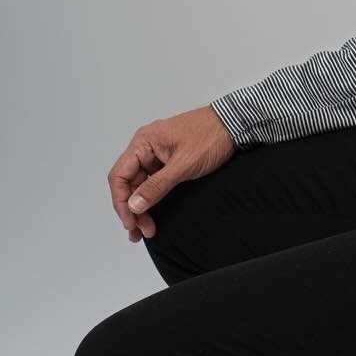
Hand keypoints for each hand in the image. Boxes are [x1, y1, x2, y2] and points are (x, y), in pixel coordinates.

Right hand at [107, 105, 236, 241]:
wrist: (237, 124)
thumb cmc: (212, 135)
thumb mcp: (184, 164)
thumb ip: (157, 186)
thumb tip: (134, 205)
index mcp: (143, 142)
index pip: (119, 176)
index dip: (121, 202)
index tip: (131, 222)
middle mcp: (146, 147)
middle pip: (129, 183)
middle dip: (133, 209)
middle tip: (141, 232)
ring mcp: (157, 154)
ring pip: (141, 184)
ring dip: (142, 206)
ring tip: (146, 229)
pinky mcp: (169, 160)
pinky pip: (154, 181)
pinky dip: (153, 198)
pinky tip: (153, 213)